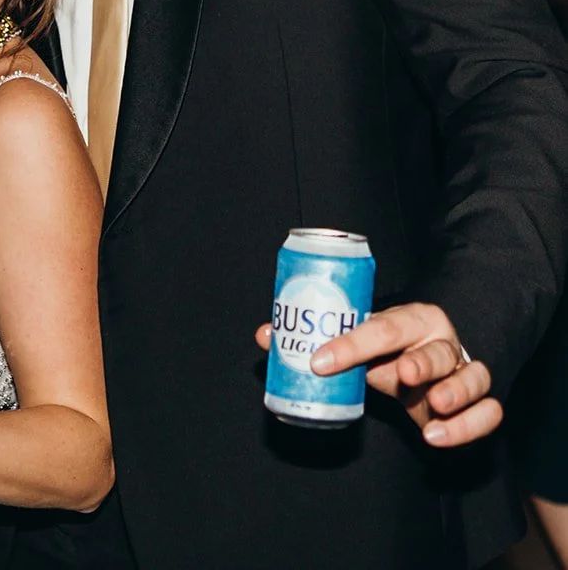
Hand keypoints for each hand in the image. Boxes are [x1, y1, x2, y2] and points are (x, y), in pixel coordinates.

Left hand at [255, 301, 501, 447]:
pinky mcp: (479, 403)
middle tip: (404, 373)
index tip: (319, 361)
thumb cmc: (389, 350)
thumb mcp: (360, 344)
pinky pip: (489, 412)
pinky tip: (439, 436)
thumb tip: (265, 336)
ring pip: (474, 376)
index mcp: (410, 318)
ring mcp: (464, 371)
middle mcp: (441, 341)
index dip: (350, 344)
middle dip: (423, 360)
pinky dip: (470, 425)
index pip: (382, 326)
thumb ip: (318, 342)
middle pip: (438, 347)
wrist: (429, 362)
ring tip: (435, 406)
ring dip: (456, 390)